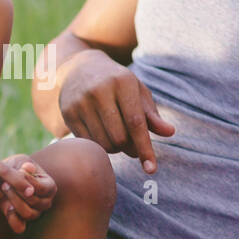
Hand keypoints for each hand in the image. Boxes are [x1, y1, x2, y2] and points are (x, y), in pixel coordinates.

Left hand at [0, 154, 56, 232]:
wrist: (1, 178)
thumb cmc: (14, 167)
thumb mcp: (19, 162)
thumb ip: (22, 165)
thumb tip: (27, 168)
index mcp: (50, 186)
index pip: (41, 188)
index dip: (27, 182)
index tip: (15, 173)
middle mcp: (46, 202)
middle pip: (35, 202)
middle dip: (18, 192)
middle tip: (5, 183)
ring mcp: (36, 213)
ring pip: (28, 214)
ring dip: (14, 202)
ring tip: (3, 190)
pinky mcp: (23, 221)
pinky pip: (20, 227)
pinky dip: (11, 219)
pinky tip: (4, 207)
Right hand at [57, 50, 174, 172]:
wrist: (79, 68)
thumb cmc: (117, 83)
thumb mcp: (137, 92)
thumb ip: (152, 115)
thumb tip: (170, 132)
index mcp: (123, 82)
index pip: (136, 122)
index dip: (145, 148)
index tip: (151, 169)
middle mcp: (100, 90)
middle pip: (119, 138)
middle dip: (129, 148)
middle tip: (132, 144)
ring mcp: (81, 102)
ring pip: (103, 143)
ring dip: (114, 149)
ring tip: (116, 137)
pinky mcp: (68, 112)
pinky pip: (87, 143)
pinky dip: (99, 146)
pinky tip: (102, 135)